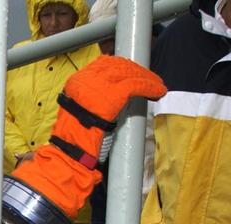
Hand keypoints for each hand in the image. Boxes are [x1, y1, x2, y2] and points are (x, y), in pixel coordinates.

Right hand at [8, 56, 164, 223]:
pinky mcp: (113, 95)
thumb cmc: (76, 139)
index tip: (133, 72)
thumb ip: (93, 96)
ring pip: (130, 73)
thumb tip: (115, 89)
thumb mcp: (80, 110)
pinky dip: (151, 87)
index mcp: (76, 81)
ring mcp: (99, 86)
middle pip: (118, 65)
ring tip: (157, 86)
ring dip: (147, 78)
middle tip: (148, 78)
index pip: (103, 63)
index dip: (121, 66)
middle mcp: (86, 79)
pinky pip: (137, 85)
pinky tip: (159, 92)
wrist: (72, 152)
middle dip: (136, 70)